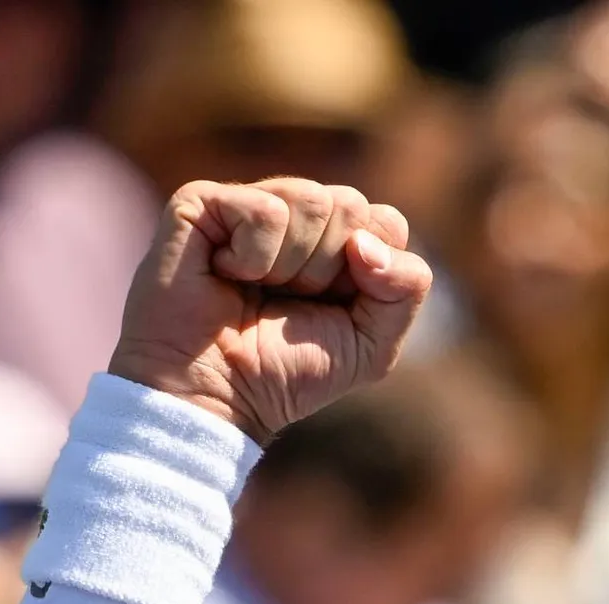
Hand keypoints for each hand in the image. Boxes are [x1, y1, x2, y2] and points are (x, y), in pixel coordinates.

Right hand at [110, 179, 433, 449]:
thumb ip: (405, 289)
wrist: (215, 397)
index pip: (386, 221)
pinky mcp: (203, 202)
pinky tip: (225, 274)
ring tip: (256, 289)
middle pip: (351, 205)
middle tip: (288, 300)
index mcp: (335, 240)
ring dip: (292, 265)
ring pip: (312, 200)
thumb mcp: (372, 345)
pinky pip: (265, 209)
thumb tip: (367, 242)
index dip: (371, 271)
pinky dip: (253, 257)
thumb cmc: (287, 372)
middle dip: (329, 270)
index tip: (332, 308)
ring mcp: (247, 203)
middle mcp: (293, 213)